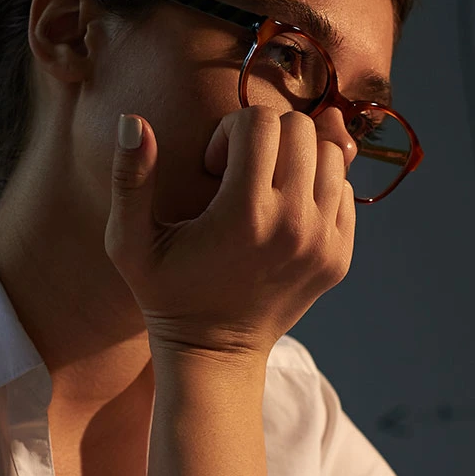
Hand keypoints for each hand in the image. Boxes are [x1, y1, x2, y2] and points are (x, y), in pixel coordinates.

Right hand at [104, 106, 356, 360]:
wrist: (214, 354)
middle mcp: (293, 224)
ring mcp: (323, 242)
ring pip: (331, 155)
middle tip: (240, 172)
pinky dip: (317, 189)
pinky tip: (284, 213)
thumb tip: (132, 121)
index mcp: (245, 213)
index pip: (260, 121)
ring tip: (266, 188)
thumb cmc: (166, 294)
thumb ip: (129, 179)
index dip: (229, 131)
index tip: (214, 167)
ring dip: (296, 159)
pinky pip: (344, 191)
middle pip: (300, 129)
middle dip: (266, 137)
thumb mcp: (130, 243)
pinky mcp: (339, 256)